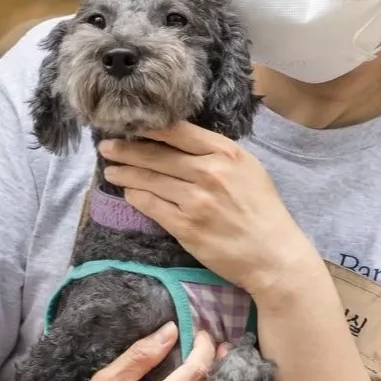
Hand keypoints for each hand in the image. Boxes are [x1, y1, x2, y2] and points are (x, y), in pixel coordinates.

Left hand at [100, 124, 319, 301]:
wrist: (273, 256)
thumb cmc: (263, 212)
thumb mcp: (249, 170)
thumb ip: (218, 154)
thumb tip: (181, 142)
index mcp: (227, 154)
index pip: (178, 131)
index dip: (149, 127)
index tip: (130, 125)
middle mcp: (210, 173)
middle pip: (157, 155)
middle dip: (127, 150)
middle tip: (108, 147)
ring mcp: (196, 201)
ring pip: (149, 180)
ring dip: (125, 174)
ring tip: (111, 171)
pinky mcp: (186, 227)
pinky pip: (151, 206)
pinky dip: (136, 198)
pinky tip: (129, 194)